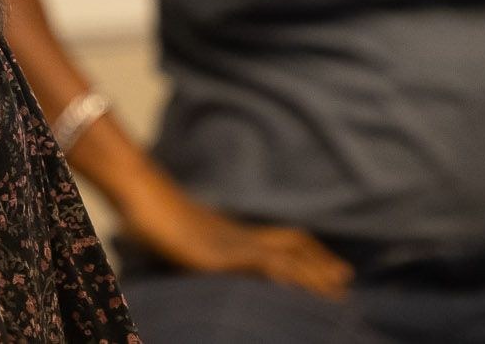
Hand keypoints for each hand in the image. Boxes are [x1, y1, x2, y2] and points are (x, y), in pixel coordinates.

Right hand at [120, 175, 353, 299]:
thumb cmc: (151, 214)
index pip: (282, 239)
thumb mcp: (179, 236)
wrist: (139, 194)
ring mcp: (231, 243)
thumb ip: (194, 244)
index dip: (310, 252)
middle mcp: (240, 234)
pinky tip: (297, 287)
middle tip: (346, 280)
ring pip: (283, 255)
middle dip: (320, 262)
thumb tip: (195, 249)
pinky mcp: (219, 254)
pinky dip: (282, 273)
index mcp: (233, 231)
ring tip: (335, 289)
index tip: (333, 267)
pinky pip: (259, 263)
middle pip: (291, 244)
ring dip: (312, 272)